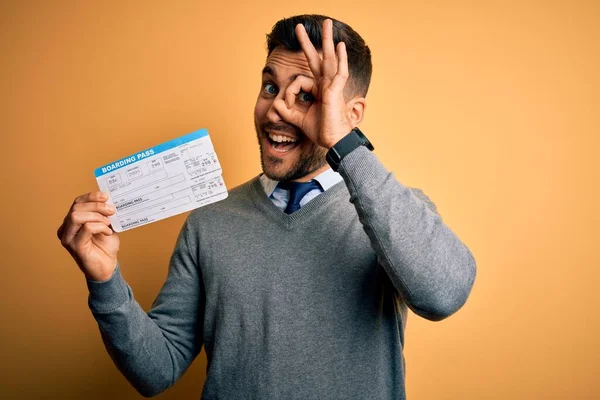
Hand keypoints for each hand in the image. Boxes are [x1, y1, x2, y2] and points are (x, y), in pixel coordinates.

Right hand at [57, 191, 119, 281]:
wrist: (107, 267)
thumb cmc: (105, 247)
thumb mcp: (106, 225)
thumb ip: (104, 213)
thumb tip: (109, 200)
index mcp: (71, 222)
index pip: (77, 203)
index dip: (91, 197)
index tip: (106, 196)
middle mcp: (66, 229)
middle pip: (76, 208)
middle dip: (96, 206)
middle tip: (111, 211)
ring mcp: (68, 238)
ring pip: (77, 216)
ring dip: (96, 216)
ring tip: (108, 223)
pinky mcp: (75, 247)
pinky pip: (86, 228)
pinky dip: (100, 227)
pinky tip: (108, 232)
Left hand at [273, 19, 353, 148]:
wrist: (333, 141)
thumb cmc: (322, 131)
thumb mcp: (299, 119)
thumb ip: (288, 112)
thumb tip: (276, 105)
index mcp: (318, 90)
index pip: (299, 82)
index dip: (290, 93)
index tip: (287, 106)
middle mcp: (325, 85)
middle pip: (316, 59)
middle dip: (308, 43)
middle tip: (300, 27)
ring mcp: (332, 86)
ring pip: (329, 59)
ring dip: (326, 40)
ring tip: (326, 23)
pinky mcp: (336, 91)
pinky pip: (339, 72)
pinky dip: (341, 59)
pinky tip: (340, 46)